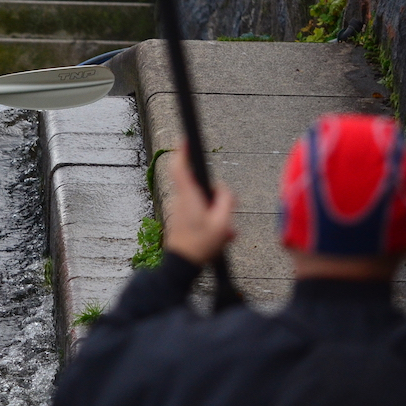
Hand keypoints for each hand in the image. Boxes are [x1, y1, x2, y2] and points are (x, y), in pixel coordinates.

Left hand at [162, 142, 235, 265]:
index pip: (181, 167)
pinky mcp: (180, 219)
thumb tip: (224, 190)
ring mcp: (179, 210)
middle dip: (216, 197)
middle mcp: (180, 200)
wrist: (182, 266)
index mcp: (188, 196)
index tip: (184, 138)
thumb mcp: (222, 222)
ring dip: (216, 214)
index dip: (182, 151)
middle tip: (227, 213)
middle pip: (199, 185)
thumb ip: (226, 200)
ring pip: (202, 202)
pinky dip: (211, 222)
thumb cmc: (201, 245)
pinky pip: (199, 214)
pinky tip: (221, 238)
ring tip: (226, 232)